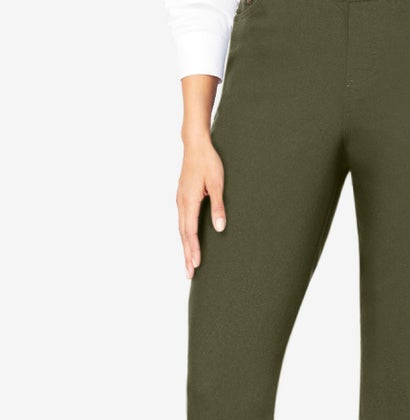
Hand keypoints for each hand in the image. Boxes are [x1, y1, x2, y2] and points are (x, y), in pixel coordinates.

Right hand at [176, 134, 225, 278]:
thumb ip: (218, 206)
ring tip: (188, 263)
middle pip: (183, 235)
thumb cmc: (208, 162)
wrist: (195, 145)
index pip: (191, 231)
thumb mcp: (218, 184)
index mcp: (189, 201)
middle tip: (189, 274)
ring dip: (185, 247)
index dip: (193, 249)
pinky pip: (182, 222)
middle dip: (186, 255)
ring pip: (181, 229)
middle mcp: (181, 203)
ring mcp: (180, 201)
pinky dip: (184, 235)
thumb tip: (219, 227)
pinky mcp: (182, 198)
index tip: (195, 264)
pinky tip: (187, 241)